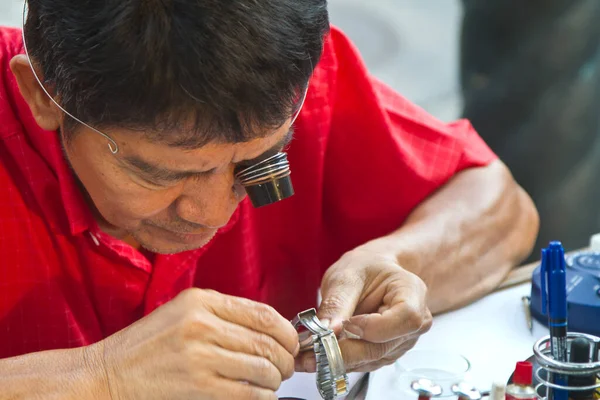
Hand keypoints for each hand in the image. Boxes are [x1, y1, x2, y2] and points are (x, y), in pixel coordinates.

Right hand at [91, 288, 298, 399]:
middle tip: (286, 366)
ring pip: (261, 367)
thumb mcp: (182, 311)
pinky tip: (261, 396)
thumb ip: (223, 313)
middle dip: (285, 358)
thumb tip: (268, 328)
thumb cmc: (146, 345)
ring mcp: (200, 356)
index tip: (291, 342)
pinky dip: (262, 396)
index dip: (286, 330)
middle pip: (267, 341)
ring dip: (275, 379)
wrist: (108, 375)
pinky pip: (247, 392)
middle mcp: (202, 324)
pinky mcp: (198, 386)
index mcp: (202, 301)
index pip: (262, 313)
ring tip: (272, 382)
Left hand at [295, 247, 431, 372]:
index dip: (374, 327)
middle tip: (312, 352)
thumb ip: (338, 302)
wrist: (371, 273)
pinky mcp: (386, 352)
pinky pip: (365, 363)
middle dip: (345, 352)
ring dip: (339, 361)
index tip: (346, 324)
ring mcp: (401, 340)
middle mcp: (414, 321)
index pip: (405, 318)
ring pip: (372, 360)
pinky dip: (341, 361)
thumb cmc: (366, 268)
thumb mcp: (347, 275)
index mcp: (411, 292)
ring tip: (308, 356)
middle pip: (383, 346)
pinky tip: (319, 356)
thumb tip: (328, 329)